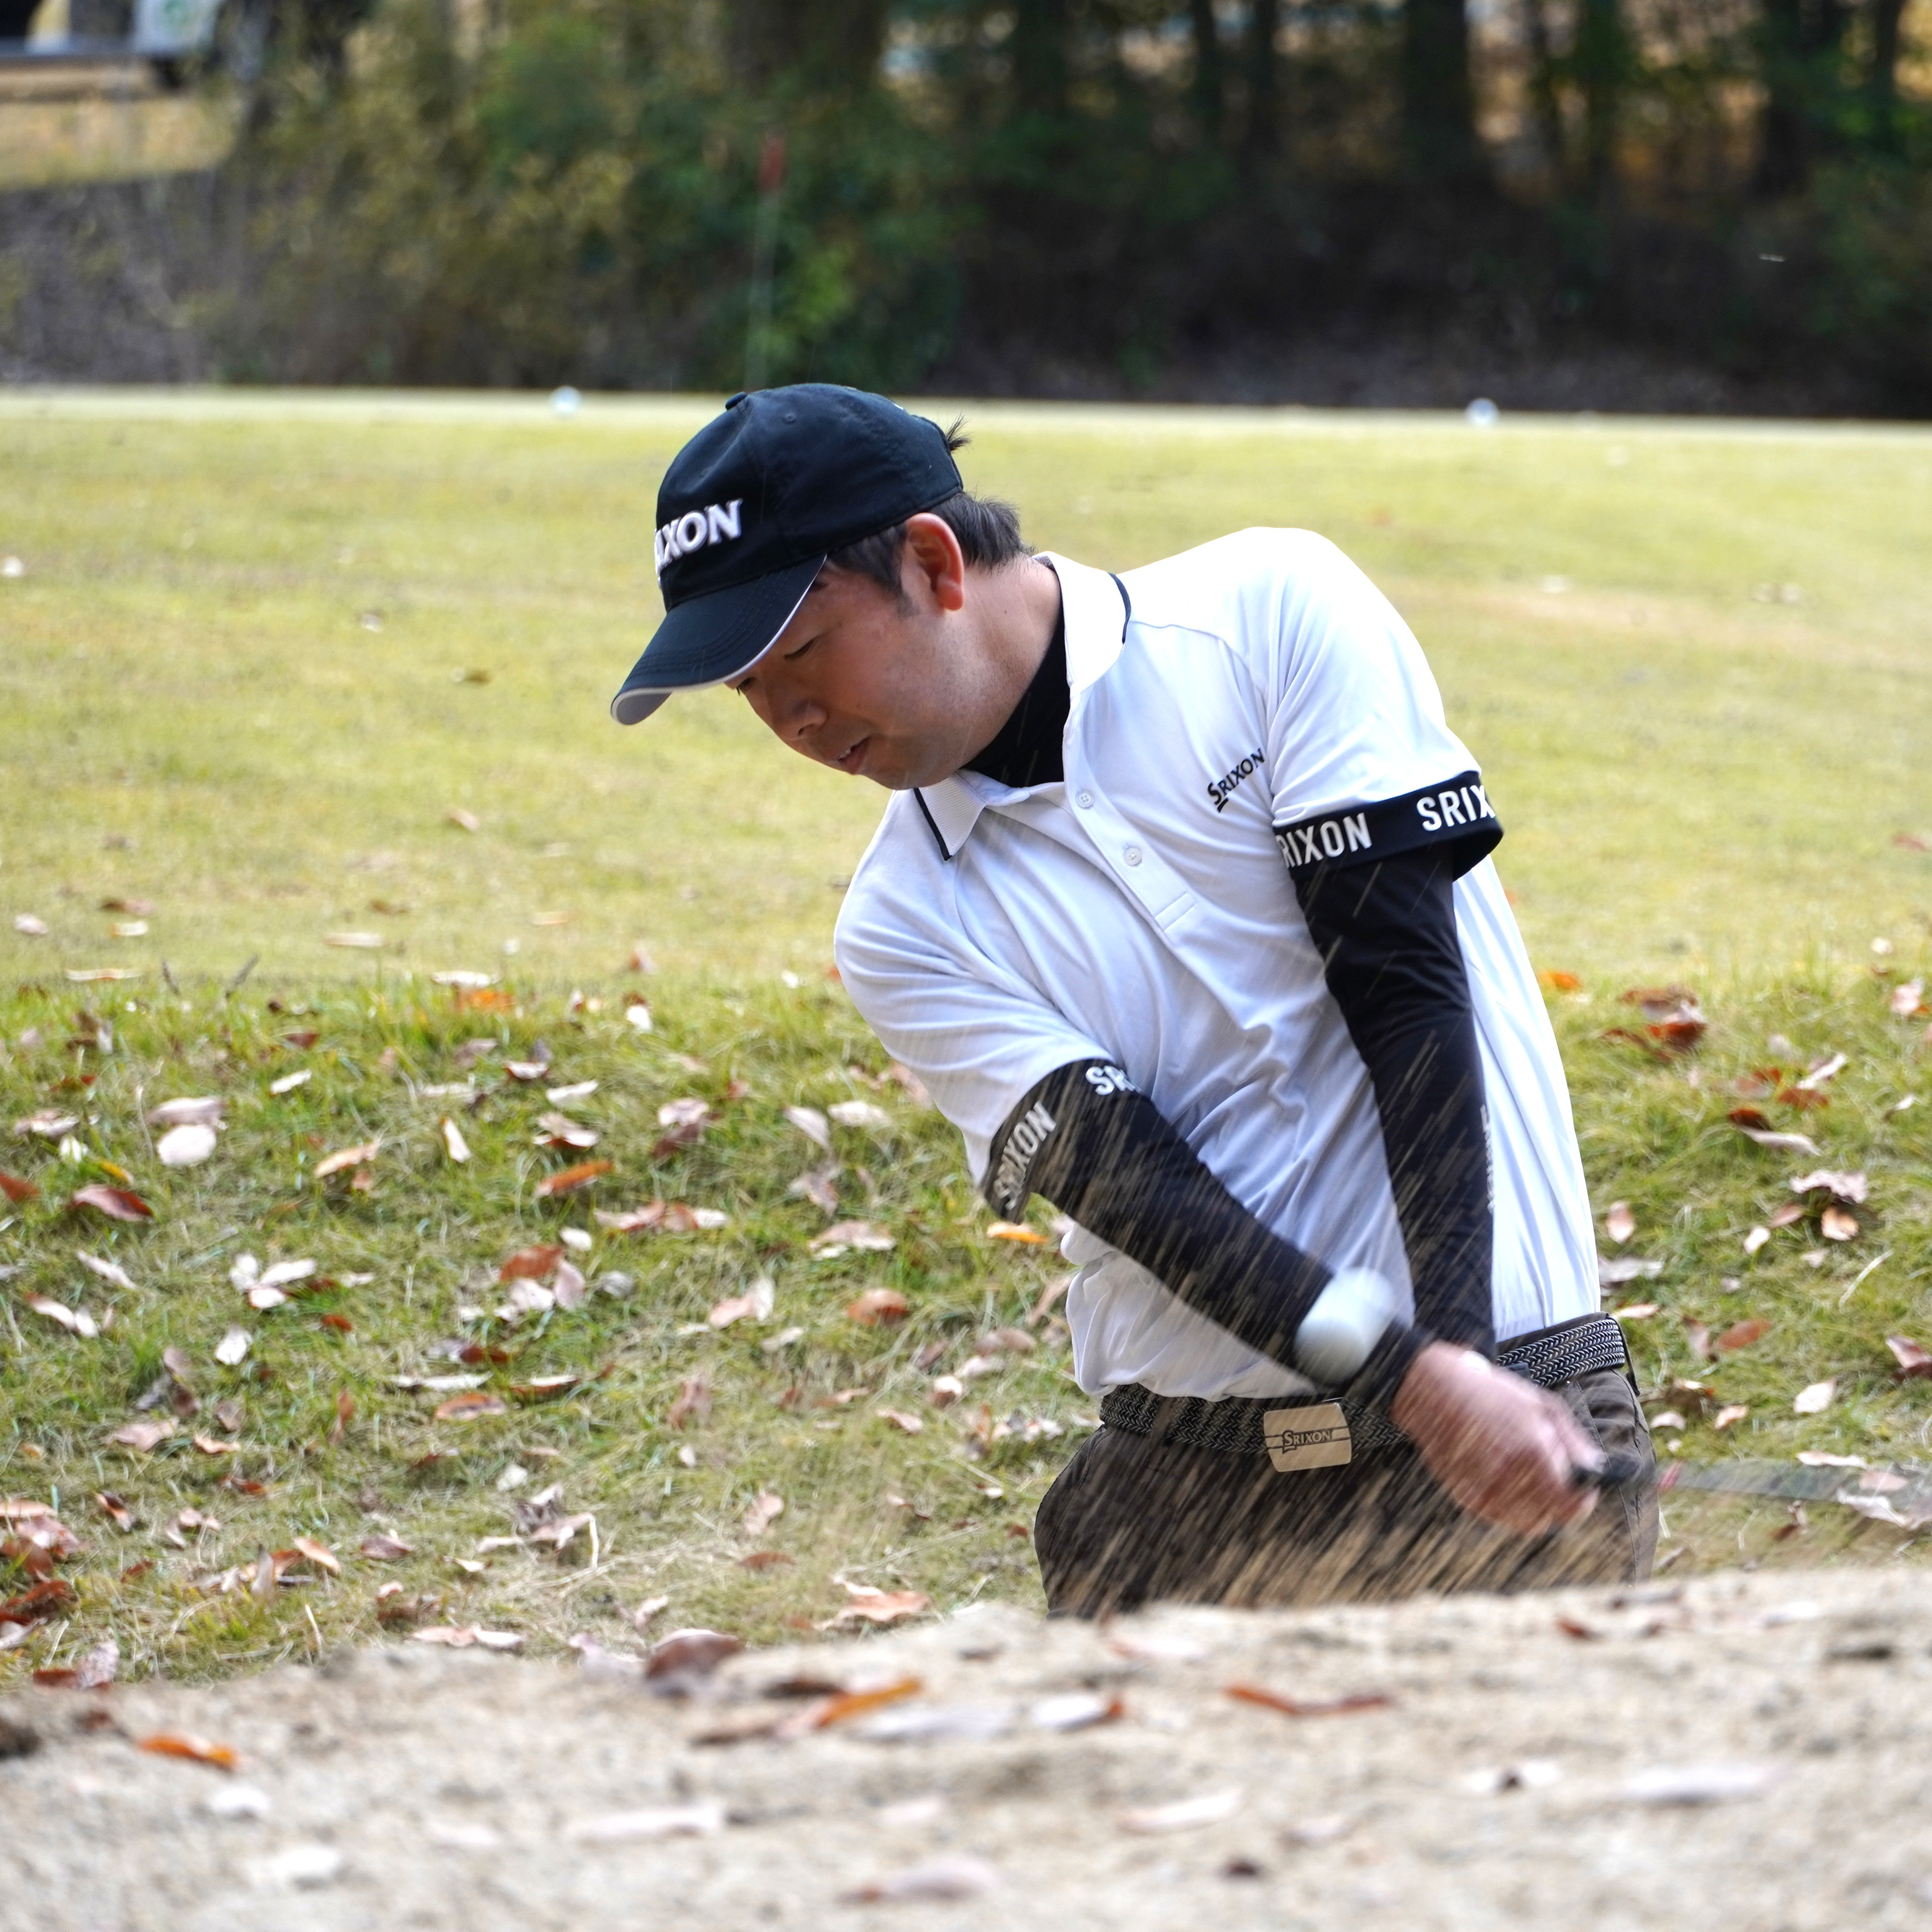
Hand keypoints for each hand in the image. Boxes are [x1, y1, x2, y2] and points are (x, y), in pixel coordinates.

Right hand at [1389, 1341, 1601, 1535]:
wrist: (1433, 1391)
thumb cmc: (1491, 1393)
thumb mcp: (1541, 1405)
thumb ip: (1573, 1442)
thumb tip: (1597, 1471)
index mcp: (1532, 1451)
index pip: (1571, 1505)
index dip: (1583, 1501)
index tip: (1584, 1490)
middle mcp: (1508, 1476)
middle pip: (1550, 1519)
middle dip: (1557, 1502)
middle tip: (1553, 1478)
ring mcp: (1484, 1489)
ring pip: (1525, 1522)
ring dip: (1533, 1506)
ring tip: (1525, 1475)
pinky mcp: (1465, 1495)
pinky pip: (1499, 1516)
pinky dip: (1507, 1504)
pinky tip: (1503, 1475)